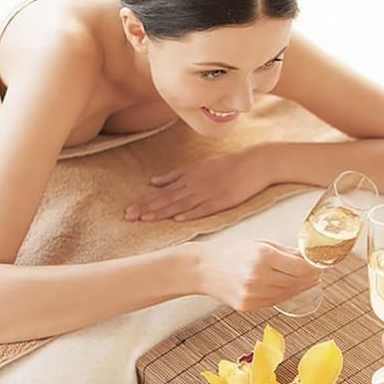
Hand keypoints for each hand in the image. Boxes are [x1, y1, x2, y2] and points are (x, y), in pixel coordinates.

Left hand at [125, 149, 268, 221]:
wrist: (255, 163)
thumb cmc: (228, 165)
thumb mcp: (199, 166)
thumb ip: (176, 175)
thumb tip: (153, 182)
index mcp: (189, 177)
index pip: (163, 193)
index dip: (145, 202)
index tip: (128, 211)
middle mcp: (195, 184)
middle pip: (167, 199)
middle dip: (147, 209)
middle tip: (129, 217)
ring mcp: (209, 193)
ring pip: (181, 205)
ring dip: (163, 213)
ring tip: (145, 220)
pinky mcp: (223, 200)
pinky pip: (204, 208)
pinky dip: (191, 213)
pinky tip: (178, 219)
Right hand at [196, 240, 320, 311]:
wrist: (202, 269)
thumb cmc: (230, 252)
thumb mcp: (259, 243)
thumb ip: (286, 251)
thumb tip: (308, 256)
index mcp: (262, 256)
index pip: (300, 268)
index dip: (314, 268)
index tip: (321, 265)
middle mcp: (258, 277)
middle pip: (296, 282)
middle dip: (311, 278)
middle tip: (319, 274)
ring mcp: (252, 294)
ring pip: (288, 294)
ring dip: (301, 288)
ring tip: (308, 282)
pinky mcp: (248, 306)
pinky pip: (275, 301)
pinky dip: (286, 295)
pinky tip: (291, 288)